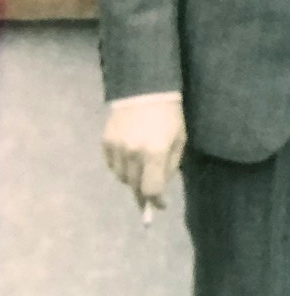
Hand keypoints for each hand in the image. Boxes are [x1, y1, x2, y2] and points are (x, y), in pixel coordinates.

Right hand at [103, 96, 185, 213]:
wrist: (144, 90)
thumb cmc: (169, 116)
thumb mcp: (178, 140)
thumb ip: (170, 166)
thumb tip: (160, 188)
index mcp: (155, 151)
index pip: (151, 188)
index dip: (156, 200)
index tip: (161, 205)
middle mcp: (133, 152)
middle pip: (135, 186)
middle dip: (144, 192)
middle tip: (151, 194)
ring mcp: (117, 147)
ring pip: (122, 178)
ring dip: (133, 180)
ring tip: (142, 171)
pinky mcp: (105, 142)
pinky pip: (112, 166)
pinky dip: (121, 168)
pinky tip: (130, 160)